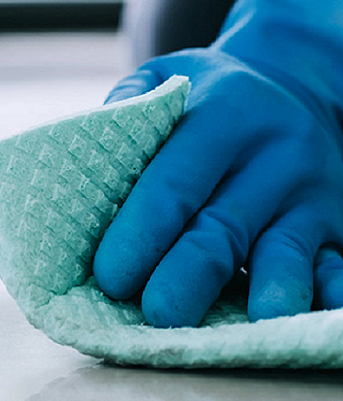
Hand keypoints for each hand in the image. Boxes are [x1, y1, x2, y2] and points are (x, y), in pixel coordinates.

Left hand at [93, 47, 342, 326]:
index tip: (109, 276)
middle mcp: (272, 152)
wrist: (297, 84)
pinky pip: (338, 266)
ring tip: (252, 324)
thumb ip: (130, 106)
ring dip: (268, 290)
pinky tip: (311, 314)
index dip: (141, 231)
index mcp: (222, 112)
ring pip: (285, 250)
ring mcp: (310, 193)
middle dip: (190, 274)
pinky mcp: (338, 226)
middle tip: (157, 314)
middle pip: (224, 225)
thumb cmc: (211, 94)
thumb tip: (83, 164)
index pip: (175, 181)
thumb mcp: (169, 76)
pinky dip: (329, 293)